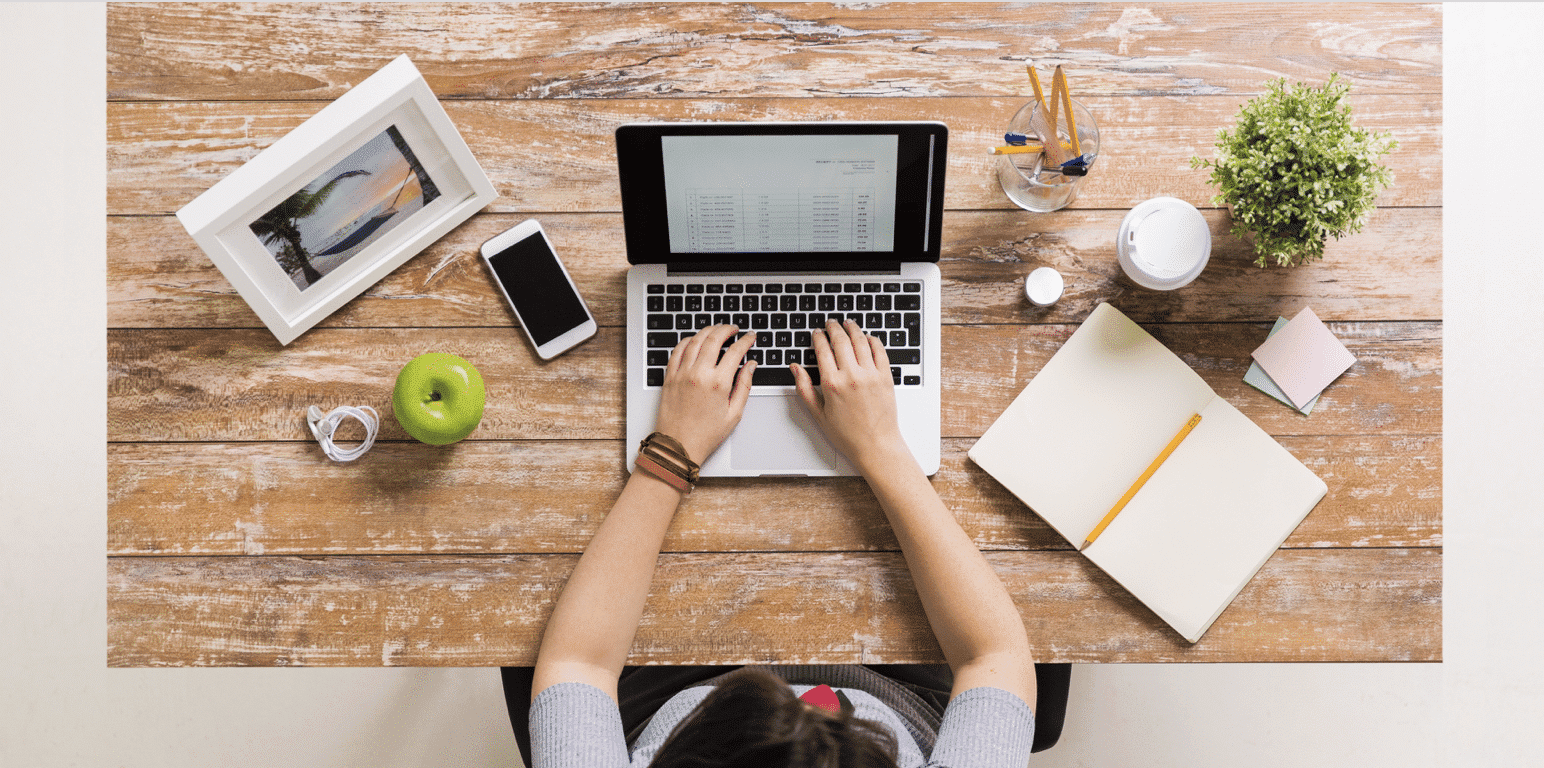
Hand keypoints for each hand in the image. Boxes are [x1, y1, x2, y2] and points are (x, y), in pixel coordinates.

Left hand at [654, 324, 756, 463]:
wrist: (678, 446)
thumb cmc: (705, 435)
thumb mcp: (734, 413)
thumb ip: (744, 386)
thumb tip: (750, 366)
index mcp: (718, 383)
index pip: (735, 352)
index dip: (745, 341)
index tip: (750, 337)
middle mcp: (698, 374)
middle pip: (714, 339)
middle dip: (727, 329)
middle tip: (734, 329)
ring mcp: (682, 374)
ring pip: (695, 340)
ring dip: (708, 331)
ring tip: (717, 330)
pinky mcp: (669, 377)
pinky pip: (677, 350)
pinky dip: (687, 341)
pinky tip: (694, 340)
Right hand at [790, 319, 909, 467]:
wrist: (876, 445)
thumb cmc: (848, 434)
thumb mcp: (818, 414)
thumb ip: (805, 388)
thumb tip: (795, 368)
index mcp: (832, 384)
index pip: (823, 350)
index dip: (819, 337)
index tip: (817, 333)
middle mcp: (851, 376)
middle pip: (841, 341)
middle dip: (834, 328)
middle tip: (831, 323)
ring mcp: (870, 375)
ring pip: (861, 341)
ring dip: (853, 329)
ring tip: (848, 324)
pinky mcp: (886, 377)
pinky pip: (880, 351)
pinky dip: (873, 340)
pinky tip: (868, 337)